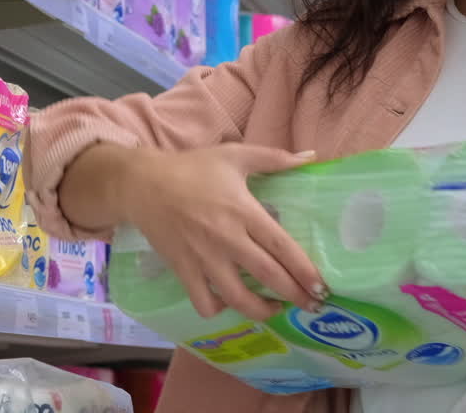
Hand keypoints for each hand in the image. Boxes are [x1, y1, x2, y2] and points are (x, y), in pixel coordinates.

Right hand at [120, 144, 326, 320]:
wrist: (143, 184)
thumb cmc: (192, 168)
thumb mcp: (235, 155)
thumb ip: (275, 158)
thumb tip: (310, 157)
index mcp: (243, 212)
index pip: (282, 247)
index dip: (304, 271)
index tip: (322, 287)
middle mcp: (227, 239)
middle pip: (268, 276)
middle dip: (295, 296)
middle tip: (313, 306)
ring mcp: (204, 258)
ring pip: (238, 298)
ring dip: (262, 310)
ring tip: (275, 309)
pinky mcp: (184, 270)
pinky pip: (204, 302)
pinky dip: (219, 309)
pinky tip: (229, 301)